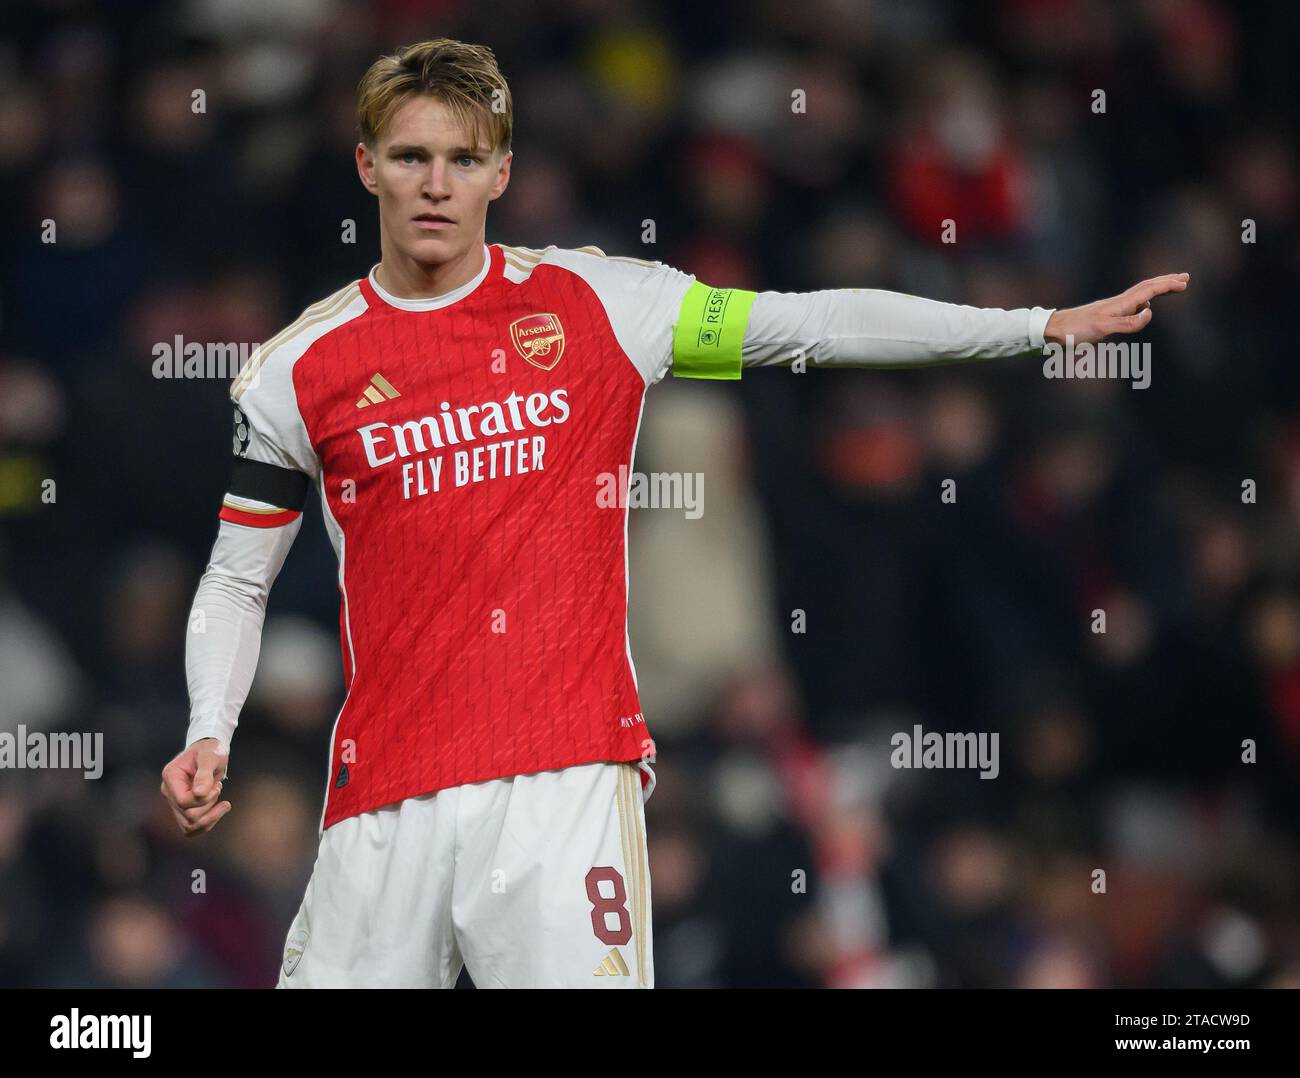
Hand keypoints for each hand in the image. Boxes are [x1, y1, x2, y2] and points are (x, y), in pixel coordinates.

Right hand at [160, 737, 230, 836]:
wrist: (209, 753)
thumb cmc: (210, 751)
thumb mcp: (211, 756)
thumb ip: (204, 774)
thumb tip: (199, 793)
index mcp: (171, 776)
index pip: (183, 801)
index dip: (204, 799)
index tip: (217, 787)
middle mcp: (168, 791)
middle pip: (188, 816)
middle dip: (209, 805)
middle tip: (218, 788)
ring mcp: (174, 802)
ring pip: (189, 826)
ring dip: (210, 816)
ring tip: (220, 799)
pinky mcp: (183, 810)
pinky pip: (192, 828)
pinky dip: (209, 822)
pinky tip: (221, 809)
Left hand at [1044, 273, 1189, 345]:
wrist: (1052, 330)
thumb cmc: (1075, 331)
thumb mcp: (1103, 329)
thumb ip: (1128, 323)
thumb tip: (1150, 313)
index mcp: (1119, 304)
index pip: (1148, 291)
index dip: (1167, 286)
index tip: (1185, 283)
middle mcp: (1117, 302)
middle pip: (1146, 287)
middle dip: (1166, 282)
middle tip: (1185, 278)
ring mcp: (1111, 308)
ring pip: (1139, 294)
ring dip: (1156, 289)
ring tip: (1170, 287)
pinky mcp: (1105, 315)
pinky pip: (1131, 304)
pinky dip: (1143, 301)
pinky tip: (1144, 308)